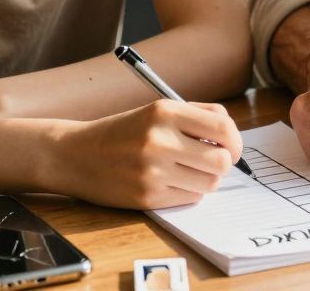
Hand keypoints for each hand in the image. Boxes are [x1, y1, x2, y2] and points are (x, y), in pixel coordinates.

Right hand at [54, 100, 241, 208]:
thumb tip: (232, 137)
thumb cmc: (122, 132)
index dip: (235, 141)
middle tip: (210, 162)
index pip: (223, 128)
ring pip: (210, 183)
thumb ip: (196, 116)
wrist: (75, 154)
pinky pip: (189, 198)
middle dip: (223, 164)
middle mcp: (159, 140)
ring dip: (206, 179)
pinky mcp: (147, 196)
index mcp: (164, 111)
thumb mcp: (156, 111)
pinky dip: (187, 192)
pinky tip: (169, 182)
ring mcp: (153, 171)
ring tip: (187, 171)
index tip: (231, 147)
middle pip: (222, 161)